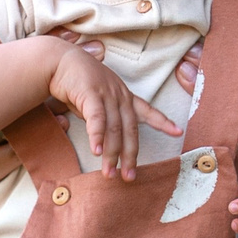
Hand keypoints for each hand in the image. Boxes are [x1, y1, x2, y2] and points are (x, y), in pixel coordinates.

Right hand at [49, 44, 179, 178]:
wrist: (60, 61)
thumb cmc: (78, 83)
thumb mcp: (98, 101)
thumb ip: (104, 119)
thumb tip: (102, 143)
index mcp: (124, 96)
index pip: (148, 111)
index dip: (163, 122)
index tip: (178, 132)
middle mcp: (120, 96)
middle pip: (130, 130)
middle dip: (130, 156)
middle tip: (129, 177)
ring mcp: (107, 94)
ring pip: (114, 129)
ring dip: (111, 154)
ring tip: (109, 173)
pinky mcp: (91, 93)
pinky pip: (97, 119)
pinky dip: (97, 136)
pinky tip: (97, 151)